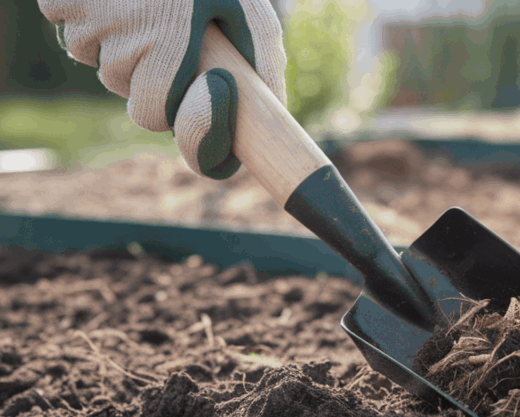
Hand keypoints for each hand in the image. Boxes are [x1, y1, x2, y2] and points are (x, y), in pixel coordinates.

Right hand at [38, 0, 286, 178]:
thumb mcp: (254, 16)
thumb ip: (264, 69)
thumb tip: (268, 118)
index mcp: (168, 45)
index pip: (148, 115)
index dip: (163, 104)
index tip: (176, 81)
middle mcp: (119, 35)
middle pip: (121, 85)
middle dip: (142, 69)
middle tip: (166, 31)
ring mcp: (84, 16)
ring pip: (92, 55)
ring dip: (114, 40)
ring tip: (145, 6)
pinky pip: (66, 23)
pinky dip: (87, 13)